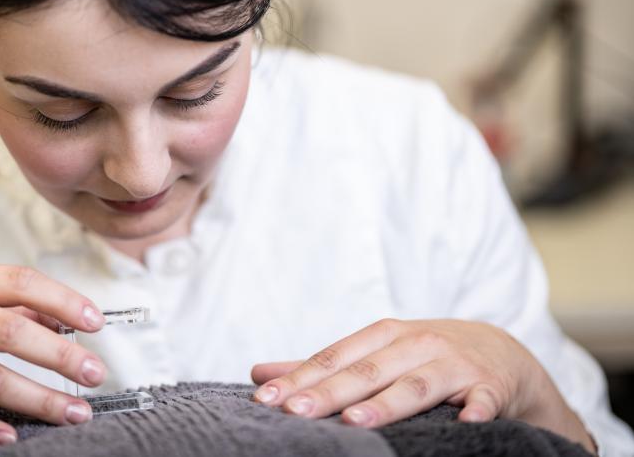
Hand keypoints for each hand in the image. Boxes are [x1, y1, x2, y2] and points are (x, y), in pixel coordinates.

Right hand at [0, 265, 106, 443]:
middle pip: (10, 332)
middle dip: (60, 355)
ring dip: (39, 399)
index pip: (18, 281)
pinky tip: (13, 436)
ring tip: (75, 411)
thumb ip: (8, 308)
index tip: (96, 322)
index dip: (63, 300)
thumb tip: (65, 319)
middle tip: (95, 373)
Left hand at [251, 319, 595, 452]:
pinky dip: (475, 410)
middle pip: (366, 371)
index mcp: (382, 336)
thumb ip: (320, 367)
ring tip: (354, 421)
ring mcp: (453, 364)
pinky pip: (483, 399)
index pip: (333, 358)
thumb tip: (260, 373)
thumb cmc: (422, 355)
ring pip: (415, 385)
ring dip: (387, 403)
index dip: (299, 378)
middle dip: (328, 392)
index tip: (265, 398)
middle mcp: (415, 344)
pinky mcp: (489, 386)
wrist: (500, 350)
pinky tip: (465, 423)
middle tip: (294, 412)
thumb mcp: (373, 352)